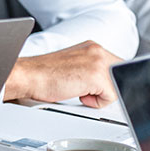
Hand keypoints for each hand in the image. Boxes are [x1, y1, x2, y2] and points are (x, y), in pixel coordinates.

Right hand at [2, 41, 117, 105]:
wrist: (27, 76)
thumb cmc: (43, 75)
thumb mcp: (73, 66)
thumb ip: (91, 69)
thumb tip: (105, 84)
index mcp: (92, 47)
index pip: (118, 66)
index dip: (110, 82)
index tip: (100, 89)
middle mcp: (97, 50)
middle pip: (122, 75)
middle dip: (108, 88)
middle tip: (86, 91)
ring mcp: (98, 61)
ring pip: (117, 86)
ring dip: (101, 94)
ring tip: (80, 91)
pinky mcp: (96, 75)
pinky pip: (111, 97)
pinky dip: (96, 102)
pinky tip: (78, 95)